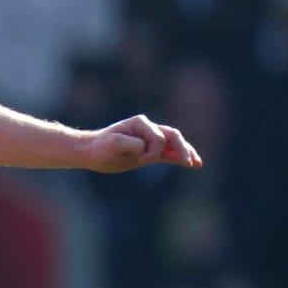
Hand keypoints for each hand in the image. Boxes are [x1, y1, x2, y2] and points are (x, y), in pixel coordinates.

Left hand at [83, 115, 202, 172]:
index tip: (140, 160)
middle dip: (182, 148)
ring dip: (186, 153)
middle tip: (188, 162)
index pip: (158, 137)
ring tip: (197, 163)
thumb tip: (146, 148)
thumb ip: (132, 144)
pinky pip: (168, 153)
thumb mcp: (113, 144)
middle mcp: (148, 128)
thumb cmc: (100, 147)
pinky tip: (192, 164)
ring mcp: (150, 140)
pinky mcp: (149, 151)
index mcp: (140, 123)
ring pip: (174, 144)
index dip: (153, 150)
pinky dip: (179, 157)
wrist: (91, 152)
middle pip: (172, 136)